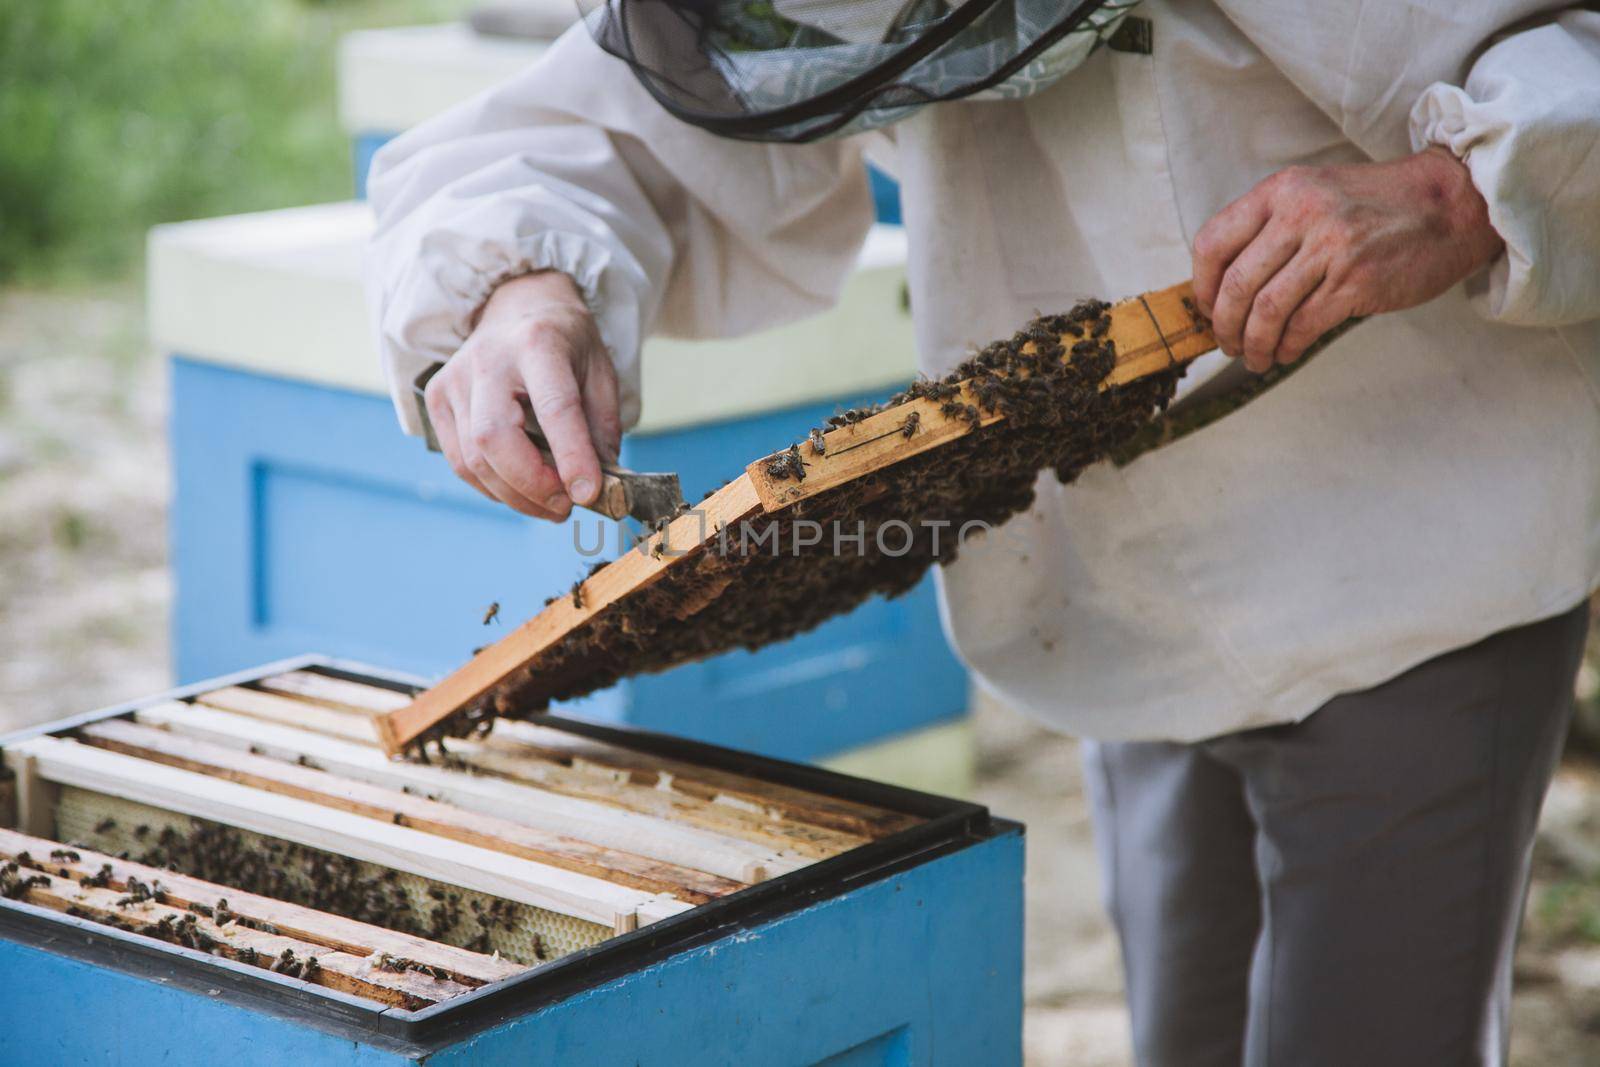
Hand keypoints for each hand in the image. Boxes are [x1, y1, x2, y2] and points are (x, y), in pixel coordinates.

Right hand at [424, 271, 621, 519]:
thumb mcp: (600, 373)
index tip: (588, 494)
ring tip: (549, 505)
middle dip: (532, 486)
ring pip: (473, 460)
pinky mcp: (436, 399)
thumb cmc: (565, 343)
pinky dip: (492, 487)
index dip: (571, 457)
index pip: (554, 408)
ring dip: (515, 496)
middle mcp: (488, 360)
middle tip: (565, 507)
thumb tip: (600, 487)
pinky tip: (520, 488)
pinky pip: (459, 462)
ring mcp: (454, 380)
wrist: (519, 305)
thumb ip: (601, 429)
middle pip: (494, 439)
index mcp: (538, 344)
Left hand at [1191, 146, 1503, 371]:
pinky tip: (1285, 352)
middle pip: (1236, 286)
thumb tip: (1222, 288)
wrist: (1450, 203)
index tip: (1206, 309)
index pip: (1212, 243)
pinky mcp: (1357, 281)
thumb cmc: (1376, 207)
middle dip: (1224, 326)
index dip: (1201, 286)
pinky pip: (1303, 325)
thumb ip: (1270, 229)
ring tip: (1254, 357)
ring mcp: (1330, 248)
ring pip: (1266, 311)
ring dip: (1253, 344)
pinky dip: (1286, 346)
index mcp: (1281, 191)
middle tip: (1227, 345)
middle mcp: (1301, 215)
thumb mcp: (1314, 194)